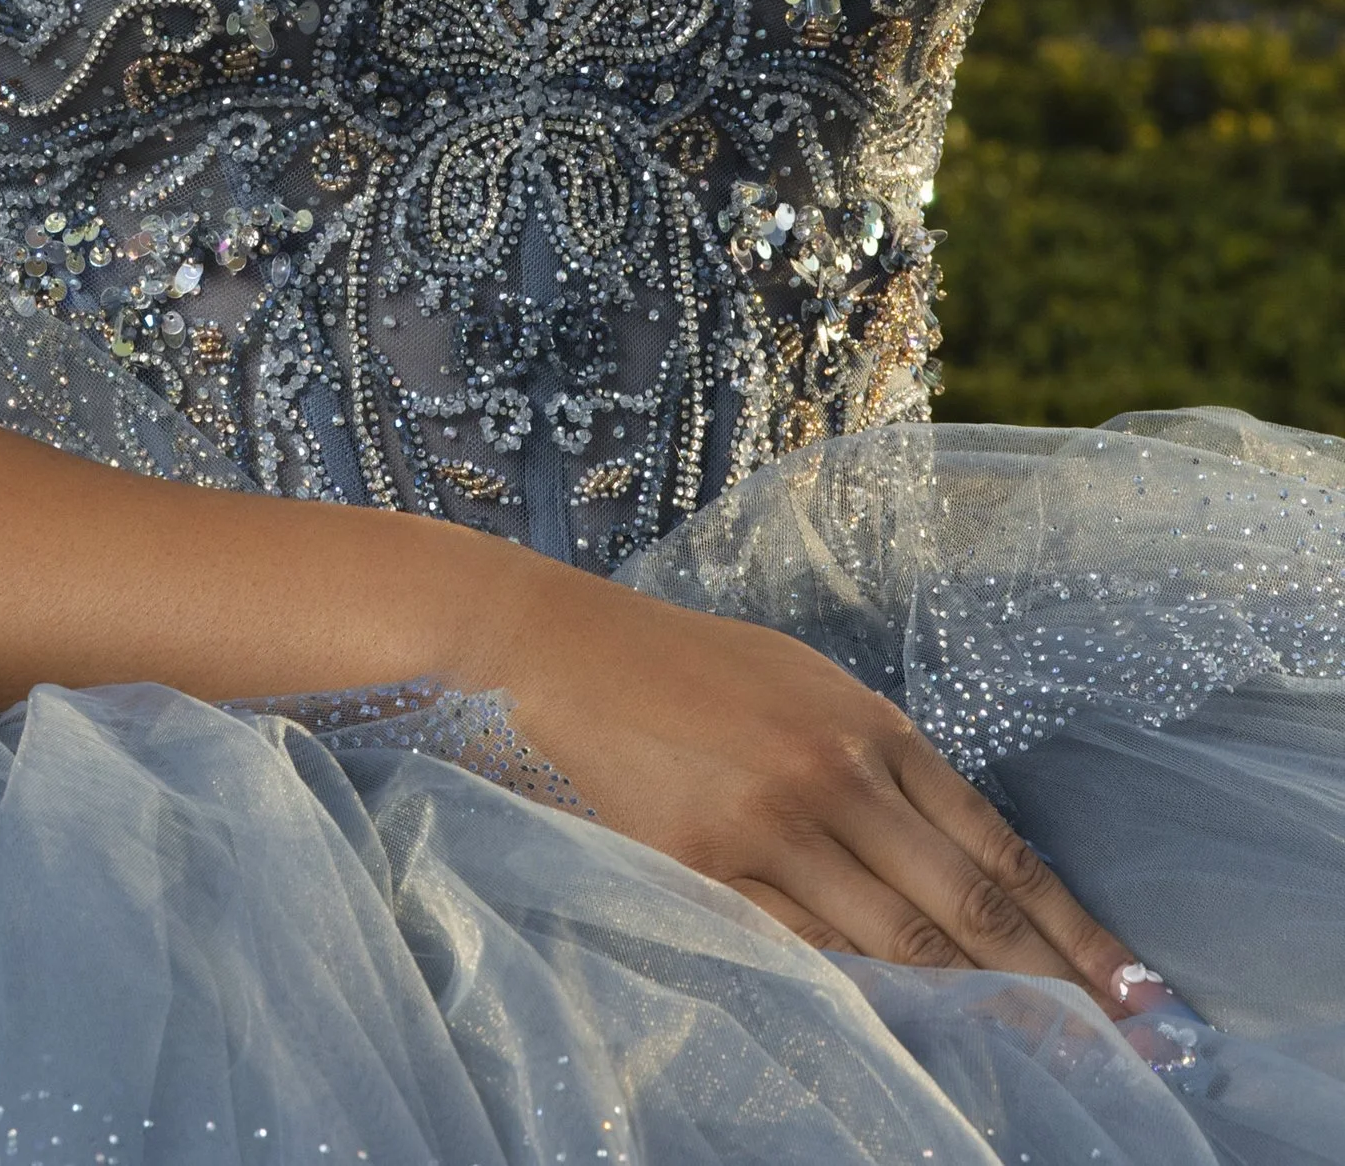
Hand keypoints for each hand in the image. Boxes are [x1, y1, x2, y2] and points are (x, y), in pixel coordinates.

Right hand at [497, 557, 1143, 1004]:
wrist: (576, 649)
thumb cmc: (700, 666)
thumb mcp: (811, 688)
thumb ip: (885, 766)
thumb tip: (961, 859)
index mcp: (873, 727)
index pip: (997, 847)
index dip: (1069, 928)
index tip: (1130, 987)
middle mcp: (837, 777)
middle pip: (964, 906)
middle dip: (1045, 985)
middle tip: (1113, 1048)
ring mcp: (774, 828)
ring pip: (895, 944)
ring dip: (968, 1005)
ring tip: (1034, 1056)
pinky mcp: (710, 870)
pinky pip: (805, 950)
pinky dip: (864, 997)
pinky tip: (909, 1027)